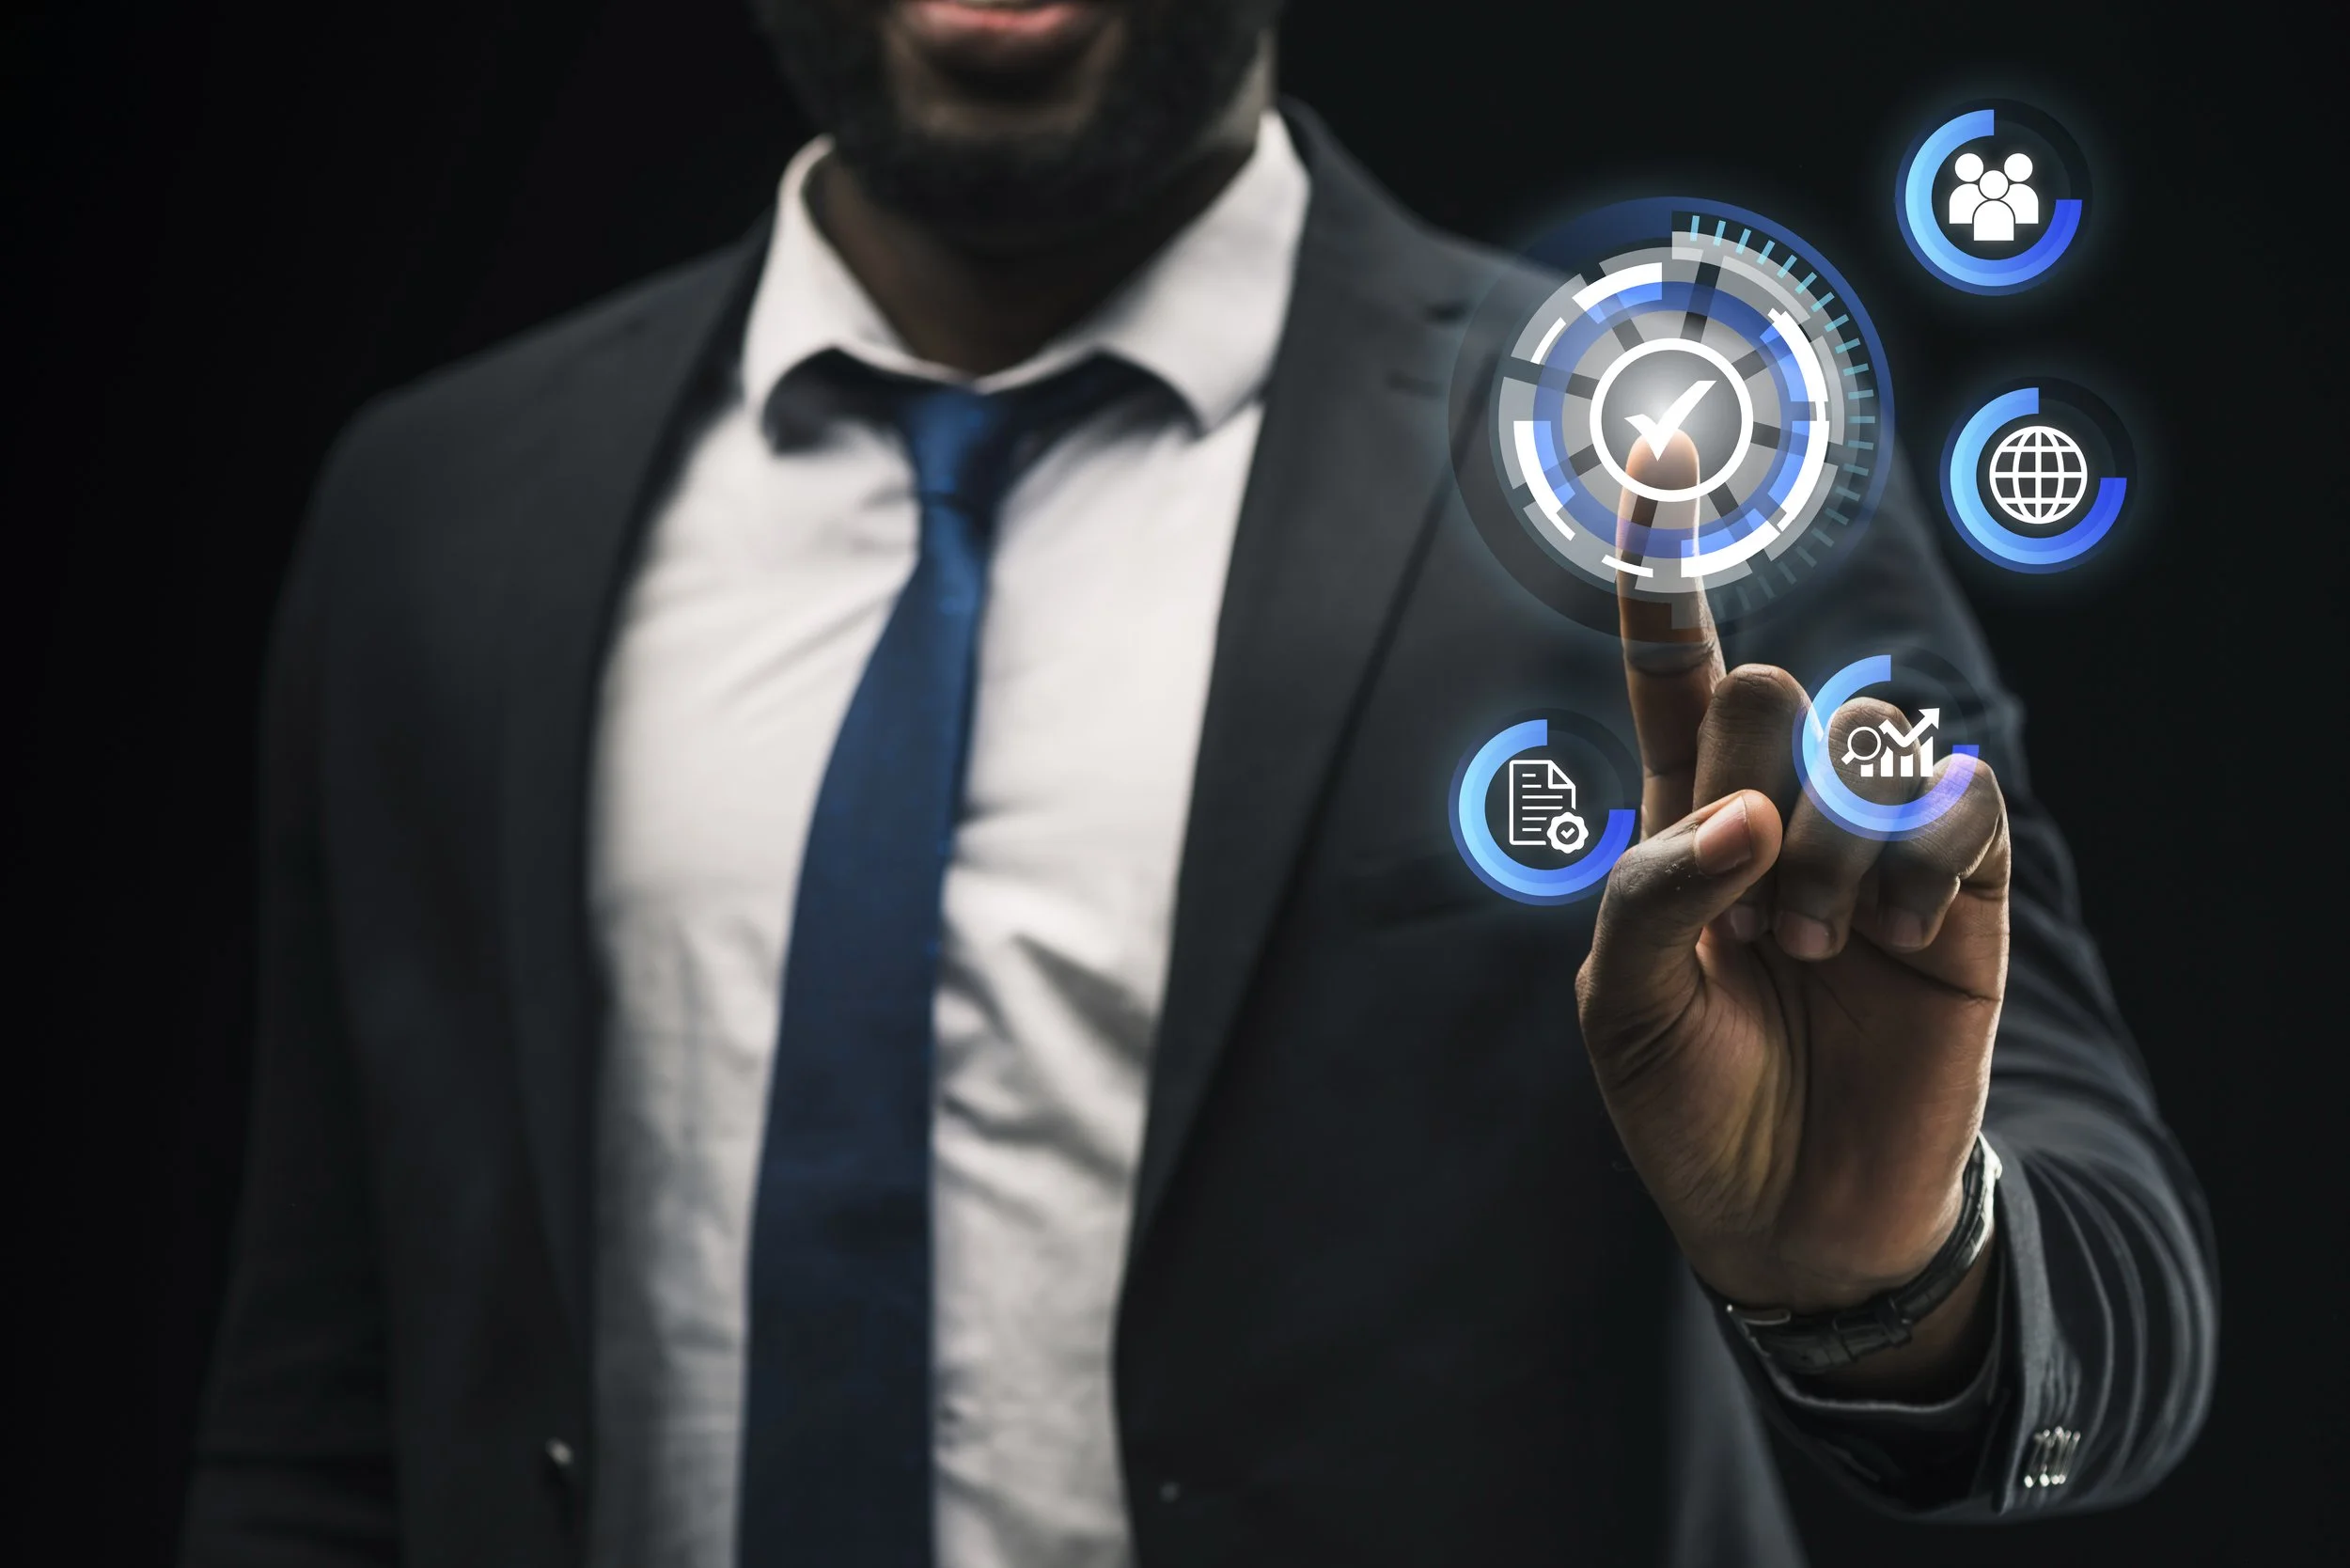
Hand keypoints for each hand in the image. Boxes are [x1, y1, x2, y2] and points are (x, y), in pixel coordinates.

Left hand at [1576, 434, 2007, 1392]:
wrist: (1798, 1212)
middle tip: (1752, 919)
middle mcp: (1777, 803)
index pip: (1670, 671)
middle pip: (1766, 693)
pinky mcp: (1958, 884)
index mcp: (1680, 815)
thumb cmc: (1689, 1098)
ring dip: (1825, 855)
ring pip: (1860, 742)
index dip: (1662, 571)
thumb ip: (1654, 895)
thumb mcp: (1623, 1007)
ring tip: (1812, 950)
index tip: (1656, 458)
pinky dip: (1918, 859)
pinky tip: (1892, 939)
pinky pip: (1959, 797)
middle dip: (1747, 798)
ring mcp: (1872, 838)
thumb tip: (1747, 816)